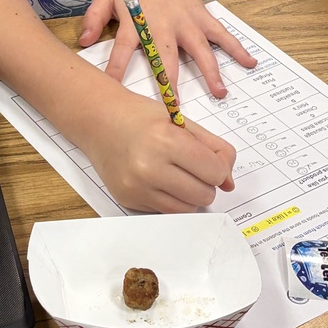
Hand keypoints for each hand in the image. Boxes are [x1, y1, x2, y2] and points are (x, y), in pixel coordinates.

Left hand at [77, 0, 255, 97]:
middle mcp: (163, 24)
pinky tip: (250, 63)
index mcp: (137, 21)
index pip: (124, 50)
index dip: (117, 70)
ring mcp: (186, 21)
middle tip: (175, 109)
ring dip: (211, 71)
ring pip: (200, 50)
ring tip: (220, 93)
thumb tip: (83, 42)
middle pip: (166, 57)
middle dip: (170, 83)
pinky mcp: (202, 17)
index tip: (115, 92)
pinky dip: (237, 48)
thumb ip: (94, 19)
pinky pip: (222, 35)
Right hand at [83, 87, 235, 212]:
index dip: (218, 167)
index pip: (214, 171)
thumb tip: (230, 182)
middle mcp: (150, 166)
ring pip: (187, 208)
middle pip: (204, 194)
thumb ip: (213, 147)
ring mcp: (137, 187)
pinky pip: (166, 211)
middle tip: (190, 165)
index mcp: (166, 139)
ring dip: (190, 194)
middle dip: (205, 182)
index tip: (209, 160)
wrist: (98, 120)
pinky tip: (158, 179)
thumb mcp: (180, 120)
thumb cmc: (139, 116)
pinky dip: (170, 199)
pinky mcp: (129, 200)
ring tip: (176, 173)